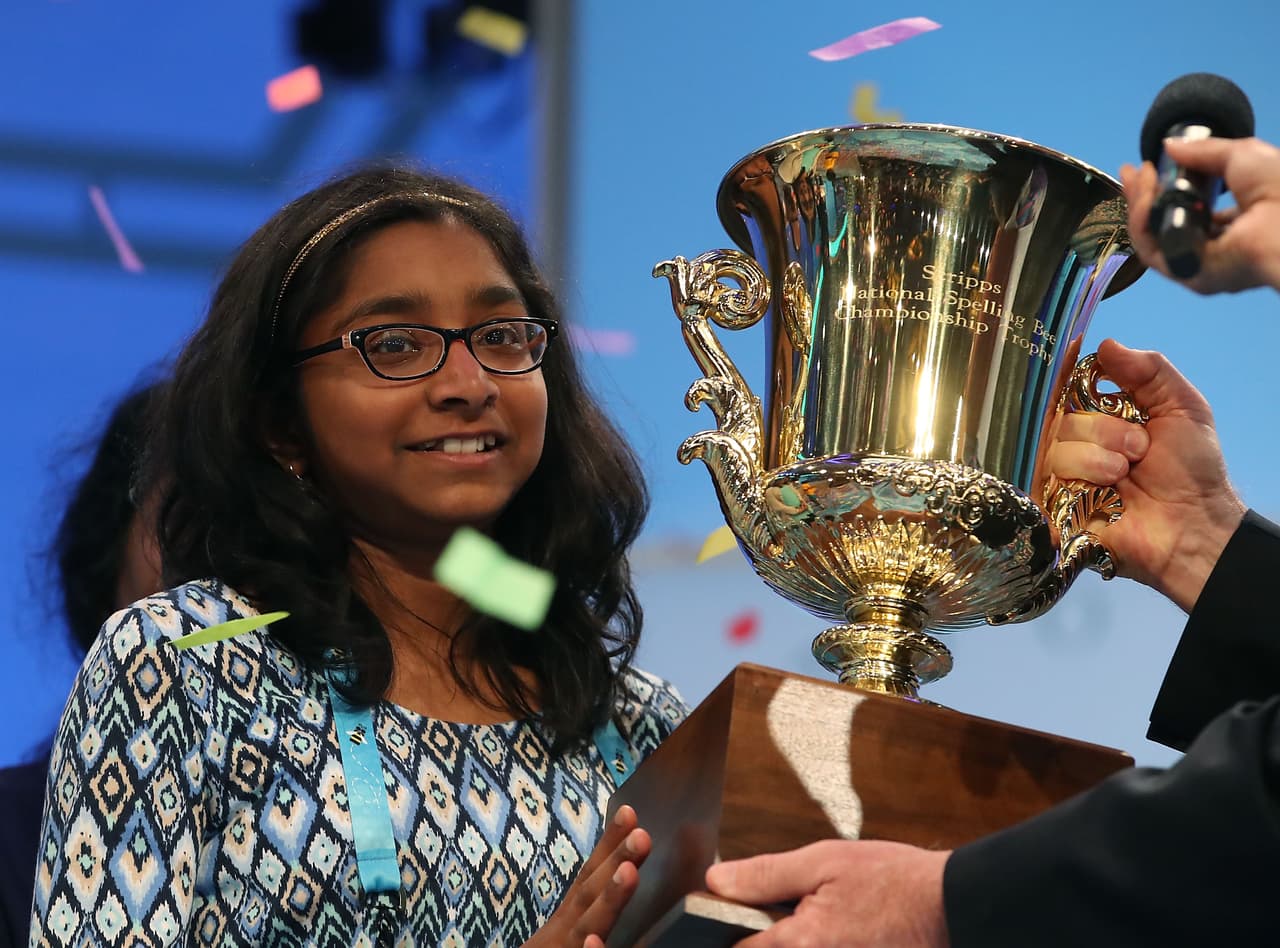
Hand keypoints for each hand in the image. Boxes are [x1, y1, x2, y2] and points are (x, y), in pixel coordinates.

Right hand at [523, 804, 650, 947]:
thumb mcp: (564, 937)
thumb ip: (584, 919)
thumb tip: (613, 881)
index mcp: (565, 925)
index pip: (586, 879)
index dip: (607, 846)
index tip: (630, 812)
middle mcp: (558, 937)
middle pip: (586, 896)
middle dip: (614, 862)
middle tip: (643, 833)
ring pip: (584, 931)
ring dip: (607, 902)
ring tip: (629, 872)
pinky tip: (594, 944)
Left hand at [704, 839, 949, 947]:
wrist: (953, 906)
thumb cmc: (894, 880)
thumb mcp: (824, 861)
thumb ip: (766, 875)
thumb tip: (717, 882)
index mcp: (802, 942)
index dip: (732, 930)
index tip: (735, 917)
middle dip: (770, 939)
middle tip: (794, 913)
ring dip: (801, 940)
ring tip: (835, 920)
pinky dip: (825, 944)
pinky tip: (846, 931)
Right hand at [1045, 338, 1244, 610]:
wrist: (1193, 527)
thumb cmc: (1192, 470)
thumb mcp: (1184, 408)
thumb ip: (1151, 370)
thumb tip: (1105, 343)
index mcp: (1100, 415)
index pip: (1066, 389)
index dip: (1072, 385)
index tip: (1093, 388)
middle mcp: (1076, 443)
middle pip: (1059, 418)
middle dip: (1104, 431)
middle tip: (1137, 452)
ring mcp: (1062, 476)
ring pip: (1053, 450)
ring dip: (1096, 461)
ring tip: (1124, 478)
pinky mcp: (1052, 508)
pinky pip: (1042, 486)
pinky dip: (1075, 486)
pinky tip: (1100, 496)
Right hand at [1120, 136, 1279, 293]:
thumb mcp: (1241, 155)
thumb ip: (1204, 152)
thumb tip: (1170, 145)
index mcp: (1232, 227)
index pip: (1186, 214)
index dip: (1164, 191)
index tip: (1147, 169)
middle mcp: (1214, 250)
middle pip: (1164, 228)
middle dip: (1143, 199)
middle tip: (1131, 173)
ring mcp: (1200, 266)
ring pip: (1153, 240)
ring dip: (1139, 207)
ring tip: (1137, 179)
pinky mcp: (1189, 275)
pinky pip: (1153, 251)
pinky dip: (1142, 222)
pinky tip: (1143, 197)